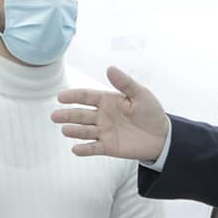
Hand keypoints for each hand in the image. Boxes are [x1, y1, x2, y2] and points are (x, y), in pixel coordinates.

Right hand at [52, 66, 170, 162]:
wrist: (162, 136)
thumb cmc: (151, 112)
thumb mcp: (141, 95)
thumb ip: (125, 83)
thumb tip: (110, 68)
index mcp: (108, 101)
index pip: (87, 97)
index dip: (73, 96)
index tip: (61, 97)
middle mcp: (102, 116)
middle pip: (81, 115)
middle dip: (68, 115)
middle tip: (55, 116)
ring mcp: (104, 132)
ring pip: (85, 131)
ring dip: (74, 131)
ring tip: (65, 130)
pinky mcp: (108, 147)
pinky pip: (94, 148)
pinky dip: (85, 149)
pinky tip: (76, 149)